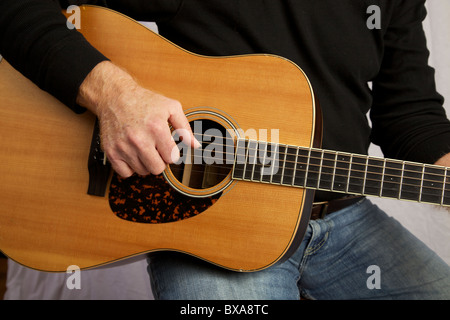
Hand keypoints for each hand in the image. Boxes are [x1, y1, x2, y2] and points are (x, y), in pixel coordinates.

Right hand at [77, 61, 198, 177]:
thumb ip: (185, 128)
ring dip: (146, 163)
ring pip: (142, 171)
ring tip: (144, 149)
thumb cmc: (144, 101)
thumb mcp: (171, 108)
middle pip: (157, 168)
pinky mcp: (111, 151)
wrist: (114, 96)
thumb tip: (195, 146)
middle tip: (156, 149)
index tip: (167, 146)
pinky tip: (132, 154)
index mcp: (157, 128)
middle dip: (160, 161)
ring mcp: (123, 146)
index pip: (172, 158)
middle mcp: (139, 139)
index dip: (172, 153)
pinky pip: (125, 173)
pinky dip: (130, 168)